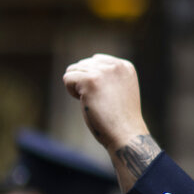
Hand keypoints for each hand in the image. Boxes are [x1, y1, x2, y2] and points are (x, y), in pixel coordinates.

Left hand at [63, 54, 159, 189]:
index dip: (91, 78)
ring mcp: (104, 72)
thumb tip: (81, 67)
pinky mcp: (91, 80)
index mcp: (125, 66)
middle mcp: (116, 65)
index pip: (95, 60)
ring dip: (76, 87)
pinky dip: (71, 91)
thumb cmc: (119, 118)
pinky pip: (67, 78)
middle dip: (82, 82)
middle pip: (82, 64)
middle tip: (96, 100)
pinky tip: (83, 101)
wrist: (126, 133)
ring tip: (91, 101)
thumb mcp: (118, 90)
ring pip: (73, 70)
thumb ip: (107, 77)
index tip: (101, 94)